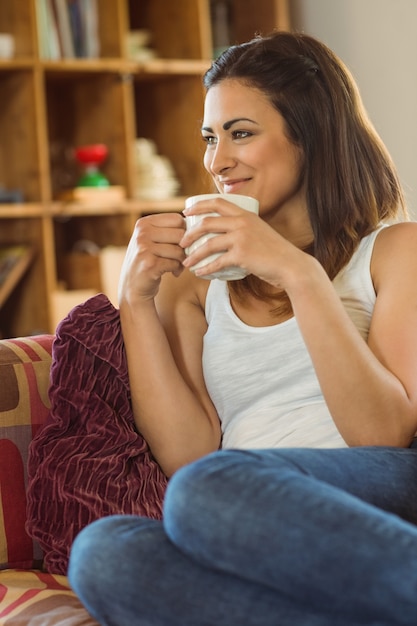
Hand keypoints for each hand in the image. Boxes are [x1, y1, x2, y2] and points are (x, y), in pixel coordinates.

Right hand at [119, 212, 185, 303]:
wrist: (133, 287)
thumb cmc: (148, 261)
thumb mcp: (151, 240)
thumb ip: (167, 230)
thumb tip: (195, 225)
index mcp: (144, 223)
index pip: (177, 219)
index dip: (185, 232)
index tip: (181, 244)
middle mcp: (142, 233)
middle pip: (180, 234)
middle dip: (186, 247)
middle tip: (182, 257)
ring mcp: (144, 248)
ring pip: (179, 250)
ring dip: (182, 261)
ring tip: (178, 266)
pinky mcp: (150, 264)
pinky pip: (175, 263)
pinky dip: (177, 269)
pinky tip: (173, 273)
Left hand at [180, 196, 300, 288]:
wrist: (290, 265)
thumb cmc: (275, 252)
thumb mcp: (259, 232)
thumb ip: (244, 229)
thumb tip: (225, 235)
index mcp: (246, 214)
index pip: (217, 202)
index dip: (198, 205)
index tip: (185, 212)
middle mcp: (242, 222)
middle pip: (207, 222)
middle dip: (190, 233)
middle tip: (181, 242)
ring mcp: (242, 238)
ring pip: (209, 244)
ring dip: (194, 255)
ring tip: (186, 262)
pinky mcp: (242, 255)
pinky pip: (217, 262)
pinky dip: (206, 268)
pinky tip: (200, 273)